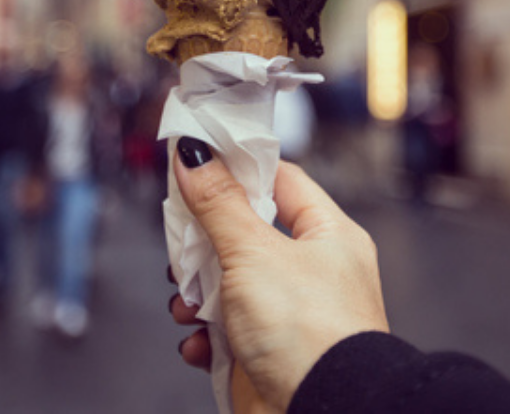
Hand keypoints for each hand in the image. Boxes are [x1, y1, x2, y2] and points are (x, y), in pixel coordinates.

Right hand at [169, 152, 388, 411]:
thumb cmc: (312, 337)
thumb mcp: (254, 253)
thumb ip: (218, 202)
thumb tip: (194, 156)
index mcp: (328, 235)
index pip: (280, 180)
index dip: (238, 168)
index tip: (198, 162)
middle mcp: (313, 272)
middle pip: (245, 233)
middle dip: (204, 243)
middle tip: (182, 245)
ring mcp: (289, 315)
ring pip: (228, 285)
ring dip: (196, 294)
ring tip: (187, 304)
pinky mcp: (267, 354)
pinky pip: (224, 333)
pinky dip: (204, 337)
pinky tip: (199, 342)